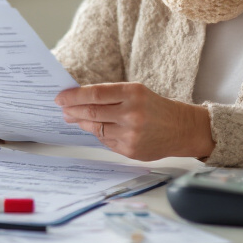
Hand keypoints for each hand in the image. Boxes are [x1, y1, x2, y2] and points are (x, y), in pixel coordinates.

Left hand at [56, 82, 214, 161]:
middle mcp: (132, 113)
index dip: (74, 96)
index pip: (95, 93)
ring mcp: (131, 134)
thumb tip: (79, 100)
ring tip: (73, 118)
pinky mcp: (130, 150)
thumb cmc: (155, 107)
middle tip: (62, 108)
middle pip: (91, 112)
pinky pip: (105, 141)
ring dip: (81, 123)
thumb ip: (110, 95)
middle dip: (72, 110)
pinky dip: (98, 134)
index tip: (60, 97)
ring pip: (96, 128)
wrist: (182, 129)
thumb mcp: (136, 92)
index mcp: (133, 93)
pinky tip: (94, 129)